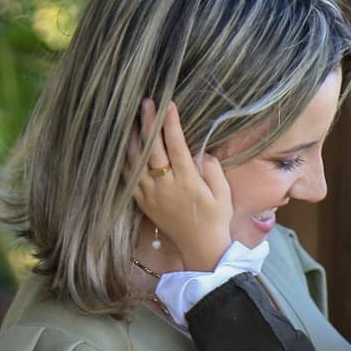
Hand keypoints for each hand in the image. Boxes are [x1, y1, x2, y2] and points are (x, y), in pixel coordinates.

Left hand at [129, 98, 232, 270]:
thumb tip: (201, 152)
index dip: (171, 123)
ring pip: (136, 161)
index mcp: (187, 182)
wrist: (200, 247)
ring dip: (134, 138)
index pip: (176, 145)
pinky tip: (127, 146)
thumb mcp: (223, 194)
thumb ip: (213, 170)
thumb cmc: (216, 219)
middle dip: (149, 123)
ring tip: (133, 119)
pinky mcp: (143, 202)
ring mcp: (151, 195)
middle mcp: (165, 186)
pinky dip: (126, 160)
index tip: (168, 104)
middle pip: (152, 148)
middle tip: (146, 103)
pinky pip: (129, 177)